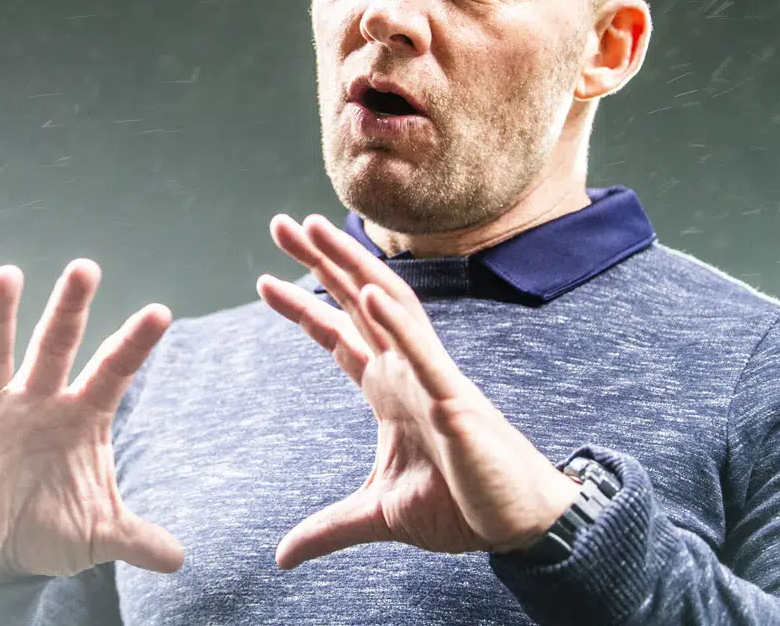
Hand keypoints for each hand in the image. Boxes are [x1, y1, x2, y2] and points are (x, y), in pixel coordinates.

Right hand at [0, 259, 183, 578]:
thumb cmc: (50, 529)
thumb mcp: (96, 536)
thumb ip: (134, 539)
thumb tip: (178, 559)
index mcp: (80, 417)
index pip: (112, 372)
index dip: (134, 344)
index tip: (160, 312)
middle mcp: (37, 402)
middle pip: (55, 346)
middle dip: (69, 309)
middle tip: (86, 268)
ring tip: (6, 276)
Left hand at [256, 214, 579, 568]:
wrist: (517, 526)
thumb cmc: (460, 507)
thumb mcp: (378, 515)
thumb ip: (329, 528)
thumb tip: (283, 557)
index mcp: (388, 388)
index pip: (336, 333)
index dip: (300, 304)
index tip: (262, 278)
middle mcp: (406, 370)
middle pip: (356, 300)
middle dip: (319, 261)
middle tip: (281, 222)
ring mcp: (431, 380)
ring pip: (388, 307)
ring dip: (352, 267)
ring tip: (317, 229)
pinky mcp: (455, 403)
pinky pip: (424, 355)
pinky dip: (396, 324)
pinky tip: (369, 293)